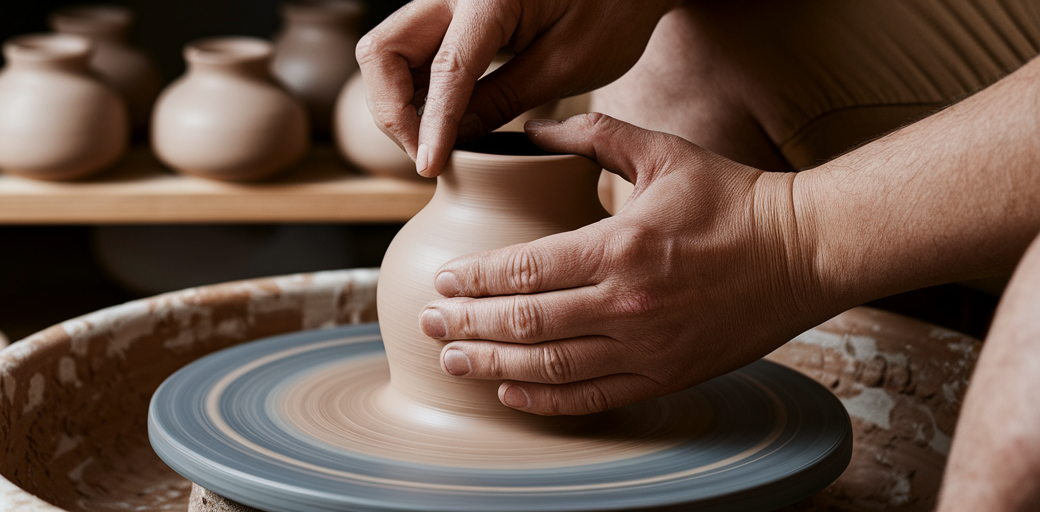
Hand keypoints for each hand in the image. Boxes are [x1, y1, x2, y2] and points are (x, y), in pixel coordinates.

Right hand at [355, 0, 678, 176]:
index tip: (429, 168)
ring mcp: (443, 1)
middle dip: (392, 111)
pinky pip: (406, 56)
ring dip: (396, 105)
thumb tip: (450, 140)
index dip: (432, 125)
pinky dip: (411, 94)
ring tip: (431, 145)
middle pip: (382, 51)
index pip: (445, 69)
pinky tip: (437, 124)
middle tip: (425, 155)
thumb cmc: (610, 13)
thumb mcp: (566, 65)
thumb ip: (503, 101)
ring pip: (384, 55)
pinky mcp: (445, 16)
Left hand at [420, 114, 846, 414]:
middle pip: (526, 323)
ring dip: (492, 364)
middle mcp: (627, 304)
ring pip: (550, 367)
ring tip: (452, 359)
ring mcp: (647, 348)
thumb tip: (536, 129)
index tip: (445, 279)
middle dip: (468, 324)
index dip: (476, 279)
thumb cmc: (733, 199)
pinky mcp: (665, 376)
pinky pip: (592, 397)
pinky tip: (508, 391)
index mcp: (620, 247)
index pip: (525, 270)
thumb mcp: (662, 153)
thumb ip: (594, 135)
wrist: (806, 252)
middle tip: (430, 321)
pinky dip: (544, 400)